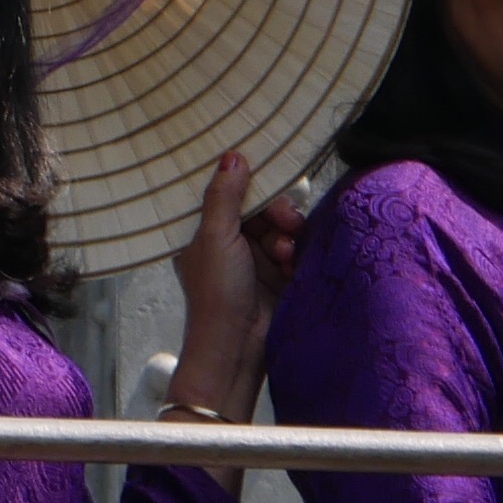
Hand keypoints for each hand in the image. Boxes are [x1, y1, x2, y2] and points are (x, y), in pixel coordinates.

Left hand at [162, 148, 306, 419]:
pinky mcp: (277, 276)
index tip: (272, 183)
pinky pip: (295, 251)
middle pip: (264, 209)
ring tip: (285, 255)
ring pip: (283, 229)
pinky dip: (296, 256)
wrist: (237, 347)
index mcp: (205, 231)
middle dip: (279, 215)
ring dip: (289, 237)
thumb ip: (224, 197)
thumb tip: (233, 156)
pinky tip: (292, 268)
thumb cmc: (216, 294)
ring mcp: (254, 260)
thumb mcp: (216, 239)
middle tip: (286, 225)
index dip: (255, 188)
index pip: (234, 194)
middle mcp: (229, 242)